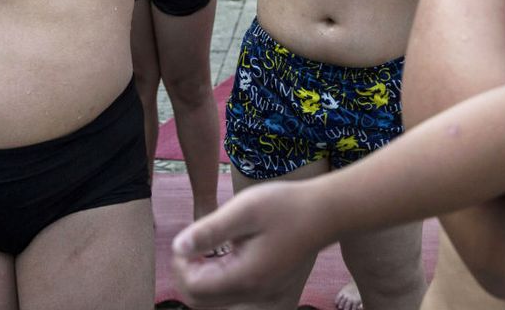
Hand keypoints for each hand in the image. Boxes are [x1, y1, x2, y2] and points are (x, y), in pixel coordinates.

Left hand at [172, 182, 325, 306]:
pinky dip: (221, 281)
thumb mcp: (245, 209)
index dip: (180, 264)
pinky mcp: (272, 291)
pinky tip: (227, 255)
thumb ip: (210, 230)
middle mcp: (255, 294)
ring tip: (208, 249)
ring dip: (203, 280)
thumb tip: (179, 247)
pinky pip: (235, 297)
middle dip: (187, 274)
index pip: (194, 288)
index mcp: (246, 276)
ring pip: (217, 302)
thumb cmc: (287, 205)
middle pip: (202, 301)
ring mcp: (266, 296)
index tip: (186, 239)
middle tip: (192, 244)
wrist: (326, 212)